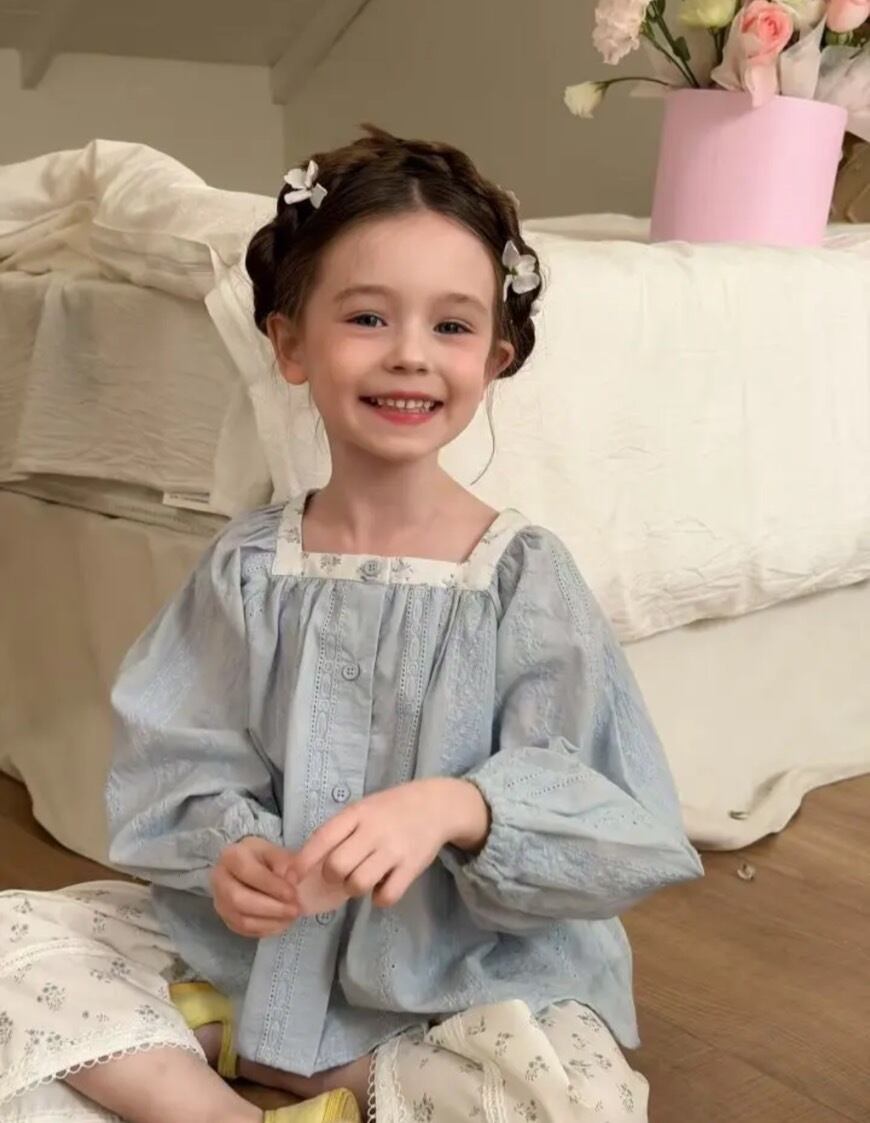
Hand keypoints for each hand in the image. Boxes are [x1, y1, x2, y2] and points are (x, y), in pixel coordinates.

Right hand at [211, 836, 299, 937]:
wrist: (246, 869)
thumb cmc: (262, 859)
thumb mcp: (276, 852)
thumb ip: (288, 862)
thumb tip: (296, 876)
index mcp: (232, 856)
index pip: (248, 872)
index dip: (271, 885)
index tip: (293, 894)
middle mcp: (219, 879)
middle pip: (239, 900)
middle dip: (271, 908)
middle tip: (295, 910)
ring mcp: (220, 902)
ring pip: (242, 920)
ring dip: (271, 922)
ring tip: (292, 917)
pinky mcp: (226, 919)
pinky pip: (244, 930)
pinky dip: (266, 929)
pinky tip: (282, 923)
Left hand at [290, 779, 489, 912]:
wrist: (436, 805)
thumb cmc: (391, 809)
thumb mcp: (363, 809)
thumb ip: (340, 831)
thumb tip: (309, 861)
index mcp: (357, 814)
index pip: (323, 838)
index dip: (303, 860)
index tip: (290, 876)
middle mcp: (374, 831)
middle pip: (337, 866)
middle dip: (332, 877)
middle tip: (339, 875)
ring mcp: (394, 850)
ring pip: (358, 884)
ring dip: (354, 888)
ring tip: (362, 878)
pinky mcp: (412, 867)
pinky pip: (386, 896)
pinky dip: (379, 897)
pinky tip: (383, 886)